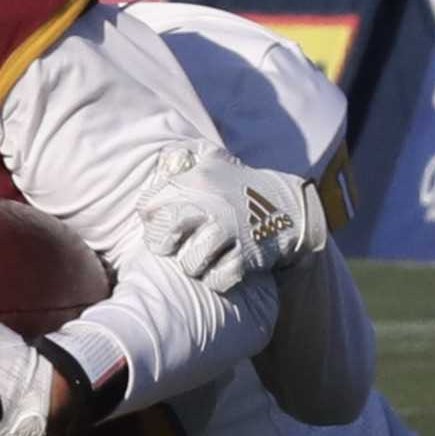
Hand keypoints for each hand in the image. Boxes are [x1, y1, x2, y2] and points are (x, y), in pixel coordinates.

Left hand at [138, 145, 326, 297]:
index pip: (148, 206)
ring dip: (192, 265)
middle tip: (176, 245)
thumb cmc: (237, 187)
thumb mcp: (213, 160)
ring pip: (189, 263)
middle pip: (164, 233)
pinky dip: (216, 278)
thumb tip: (163, 158)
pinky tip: (221, 266)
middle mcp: (210, 206)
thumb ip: (183, 156)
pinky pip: (217, 279)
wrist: (286, 207)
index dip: (151, 219)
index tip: (161, 223)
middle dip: (164, 244)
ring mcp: (229, 232)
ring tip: (202, 256)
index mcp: (196, 181)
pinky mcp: (247, 256)